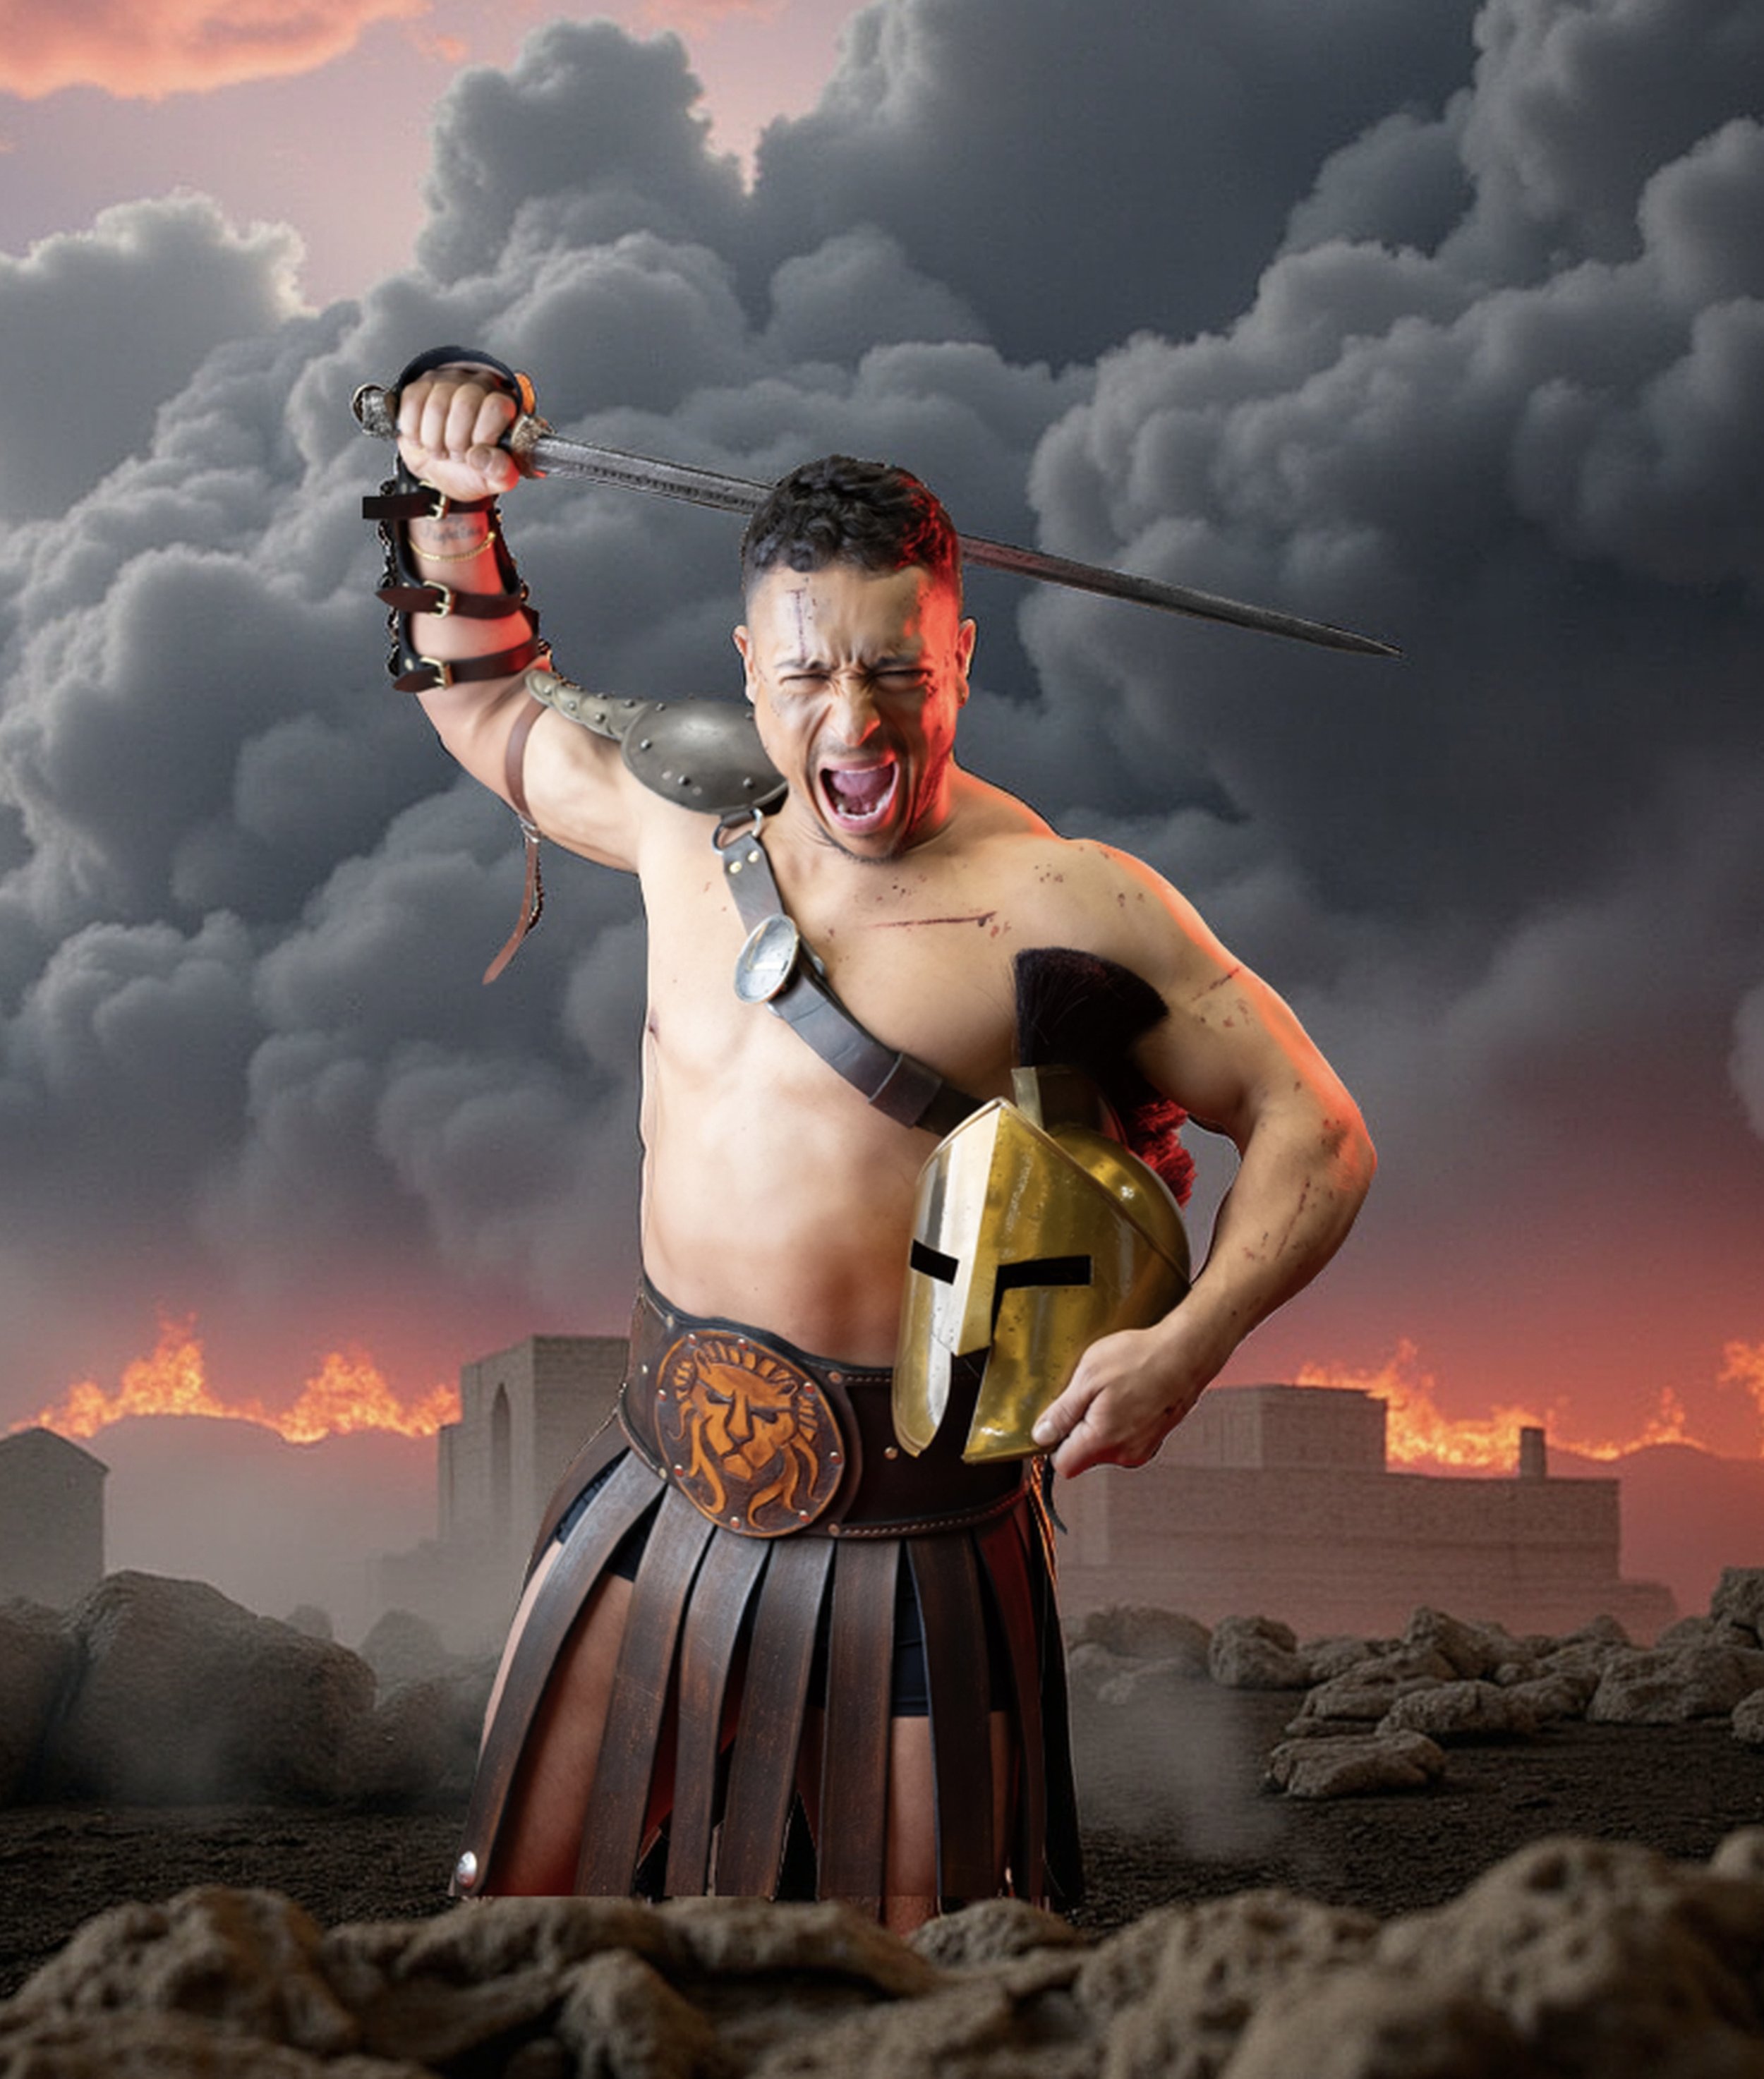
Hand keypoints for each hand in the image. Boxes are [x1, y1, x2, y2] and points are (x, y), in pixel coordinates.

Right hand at [396, 366, 521, 502]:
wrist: (440, 470)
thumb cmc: (470, 470)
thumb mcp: (493, 478)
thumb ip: (500, 470)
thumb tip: (482, 456)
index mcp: (504, 406)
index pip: (496, 406)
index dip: (483, 436)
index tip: (476, 453)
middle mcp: (478, 386)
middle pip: (464, 404)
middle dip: (456, 441)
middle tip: (457, 454)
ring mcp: (448, 382)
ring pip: (436, 406)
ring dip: (434, 440)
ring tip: (441, 449)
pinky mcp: (420, 386)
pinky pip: (412, 403)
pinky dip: (413, 431)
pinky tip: (422, 439)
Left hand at [1030, 1322, 1211, 1478]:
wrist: (1185, 1353)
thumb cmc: (1142, 1359)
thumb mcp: (1088, 1376)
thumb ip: (1061, 1412)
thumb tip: (1042, 1434)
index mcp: (1103, 1440)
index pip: (1063, 1465)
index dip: (1053, 1443)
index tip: (1056, 1421)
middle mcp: (1125, 1453)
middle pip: (1084, 1456)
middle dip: (1078, 1430)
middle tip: (1087, 1395)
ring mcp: (1143, 1448)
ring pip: (1105, 1447)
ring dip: (1100, 1424)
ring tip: (1111, 1391)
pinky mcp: (1154, 1438)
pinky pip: (1125, 1438)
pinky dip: (1120, 1421)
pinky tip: (1127, 1394)